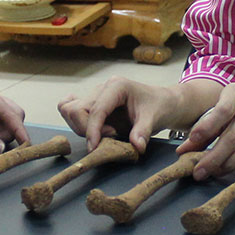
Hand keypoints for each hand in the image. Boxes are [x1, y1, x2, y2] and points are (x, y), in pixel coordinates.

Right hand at [58, 77, 184, 152]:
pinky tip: (92, 128)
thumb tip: (136, 146)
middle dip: (88, 129)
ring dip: (82, 127)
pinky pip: (70, 108)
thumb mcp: (154, 119)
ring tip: (106, 134)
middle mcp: (103, 88)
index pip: (95, 109)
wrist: (164, 103)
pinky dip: (75, 121)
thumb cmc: (159, 107)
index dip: (92, 130)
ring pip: (70, 110)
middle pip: (77, 110)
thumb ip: (142, 132)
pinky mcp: (93, 103)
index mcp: (116, 86)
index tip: (94, 148)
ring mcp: (96, 94)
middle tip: (110, 138)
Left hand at [181, 82, 234, 179]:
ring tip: (216, 172)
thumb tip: (184, 149)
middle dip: (214, 158)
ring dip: (230, 164)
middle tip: (199, 172)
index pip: (222, 111)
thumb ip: (208, 124)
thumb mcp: (230, 103)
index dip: (206, 127)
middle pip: (233, 137)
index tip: (192, 140)